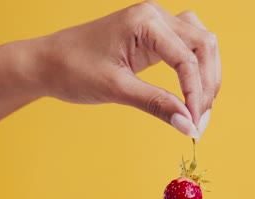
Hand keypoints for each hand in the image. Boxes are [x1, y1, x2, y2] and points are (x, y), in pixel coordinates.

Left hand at [33, 1, 220, 138]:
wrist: (46, 62)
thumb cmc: (72, 68)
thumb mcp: (115, 89)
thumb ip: (156, 104)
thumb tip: (188, 125)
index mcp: (145, 21)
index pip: (187, 58)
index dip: (196, 94)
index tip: (195, 125)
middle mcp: (156, 16)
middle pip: (204, 46)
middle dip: (207, 85)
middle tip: (199, 120)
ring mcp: (156, 24)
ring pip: (201, 45)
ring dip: (207, 76)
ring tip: (200, 108)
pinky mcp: (154, 37)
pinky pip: (188, 49)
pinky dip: (195, 71)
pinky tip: (192, 91)